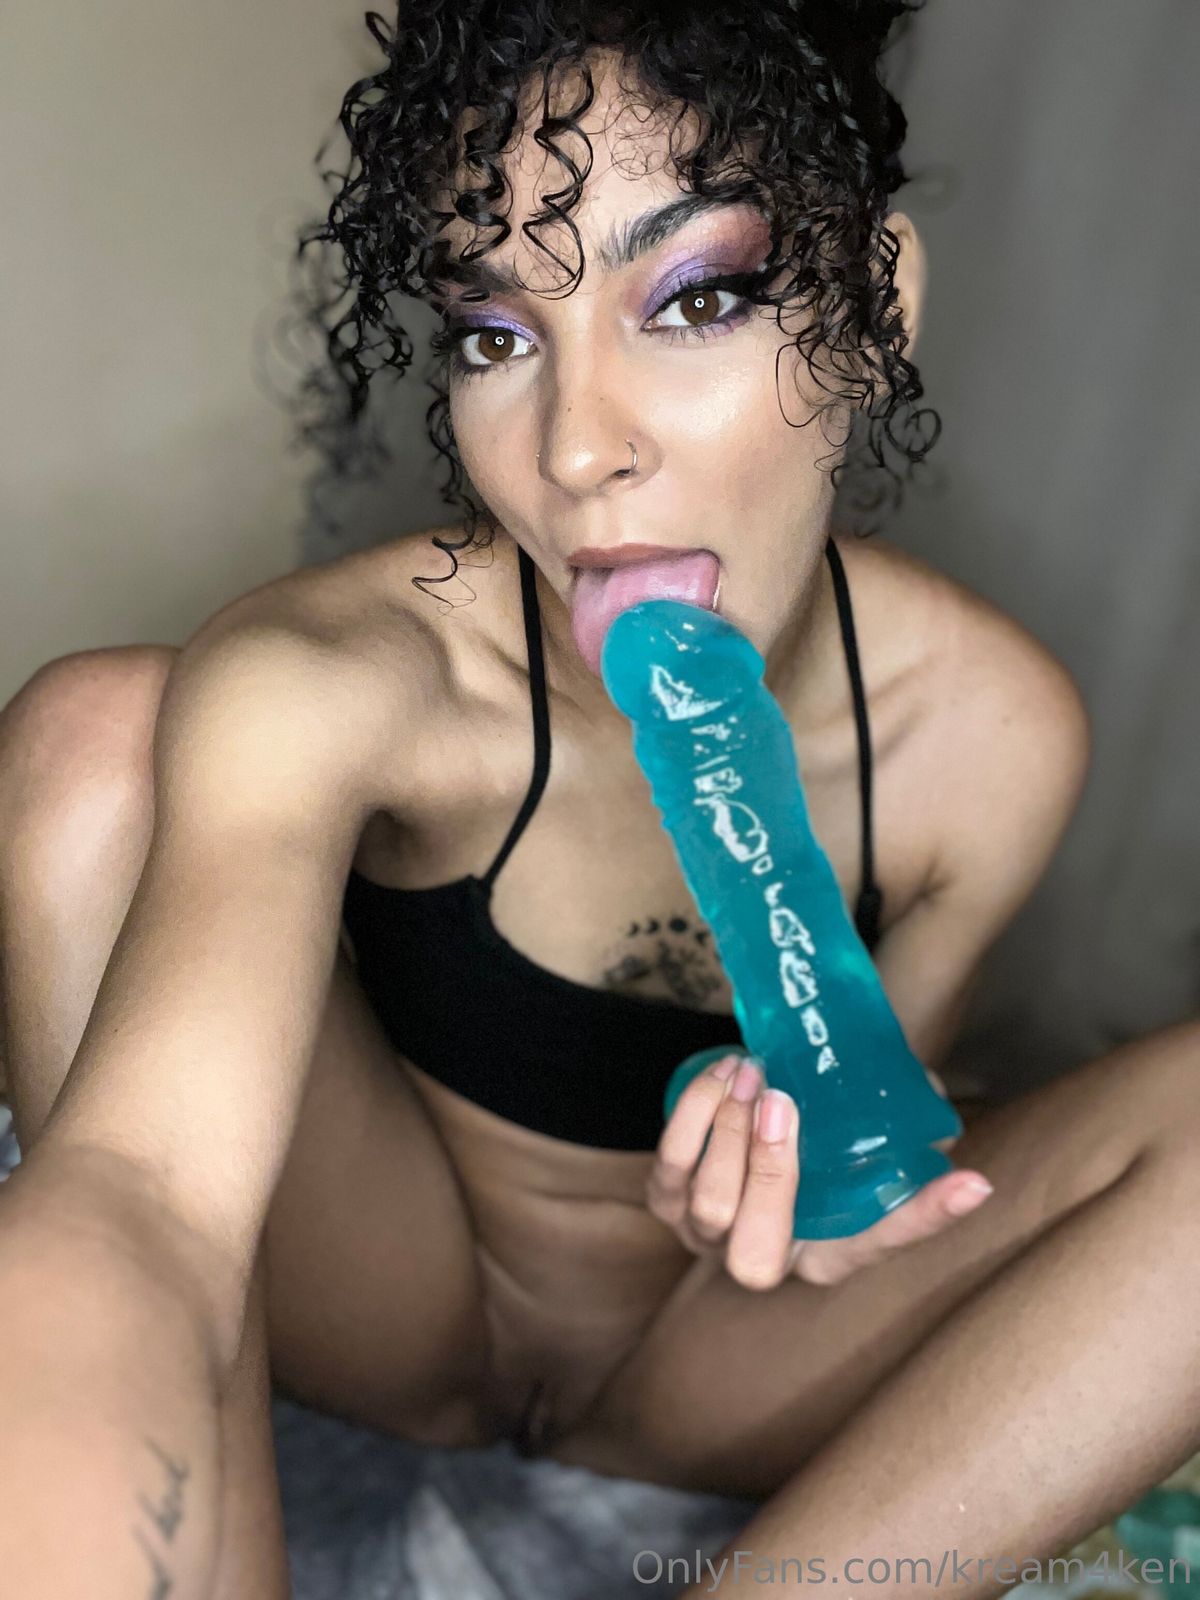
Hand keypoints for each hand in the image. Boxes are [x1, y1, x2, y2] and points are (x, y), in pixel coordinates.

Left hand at [646, 1052, 992, 1290]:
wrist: (739, 1136)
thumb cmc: (804, 1143)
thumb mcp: (848, 1139)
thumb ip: (890, 1127)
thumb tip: (935, 1102)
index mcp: (829, 1253)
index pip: (883, 1242)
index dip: (926, 1217)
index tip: (969, 1181)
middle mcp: (767, 1261)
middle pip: (758, 1251)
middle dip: (770, 1174)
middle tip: (784, 1102)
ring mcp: (706, 1239)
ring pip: (708, 1206)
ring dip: (727, 1133)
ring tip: (752, 1074)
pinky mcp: (666, 1201)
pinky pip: (669, 1166)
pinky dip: (694, 1116)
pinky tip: (723, 1076)